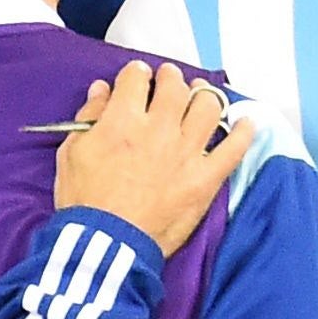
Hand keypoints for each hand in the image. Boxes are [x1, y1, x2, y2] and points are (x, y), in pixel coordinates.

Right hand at [52, 62, 250, 257]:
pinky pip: (234, 148)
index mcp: (123, 121)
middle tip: (168, 80)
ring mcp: (186, 153)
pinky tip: (245, 123)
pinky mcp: (205, 178)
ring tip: (201, 94)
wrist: (107, 245)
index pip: (135, 78)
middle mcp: (159, 130)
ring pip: (207, 107)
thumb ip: (89, 117)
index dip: (136, 73)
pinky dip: (243, 132)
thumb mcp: (72, 155)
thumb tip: (101, 90)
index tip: (137, 77)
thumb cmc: (85, 203)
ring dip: (205, 94)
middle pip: (175, 87)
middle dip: (170, 77)